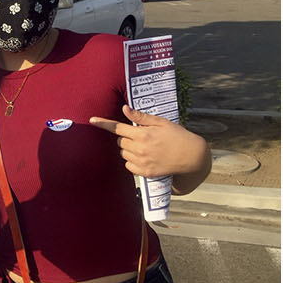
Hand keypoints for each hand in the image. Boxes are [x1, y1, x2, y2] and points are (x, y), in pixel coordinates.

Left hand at [85, 105, 208, 179]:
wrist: (190, 156)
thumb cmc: (177, 135)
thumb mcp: (161, 122)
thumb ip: (141, 117)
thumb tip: (124, 109)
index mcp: (143, 134)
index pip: (118, 127)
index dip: (103, 123)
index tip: (92, 120)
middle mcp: (140, 149)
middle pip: (119, 141)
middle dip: (125, 137)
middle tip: (140, 136)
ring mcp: (142, 162)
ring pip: (123, 154)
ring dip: (128, 149)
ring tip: (144, 147)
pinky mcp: (144, 173)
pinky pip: (128, 165)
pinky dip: (132, 161)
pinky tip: (145, 157)